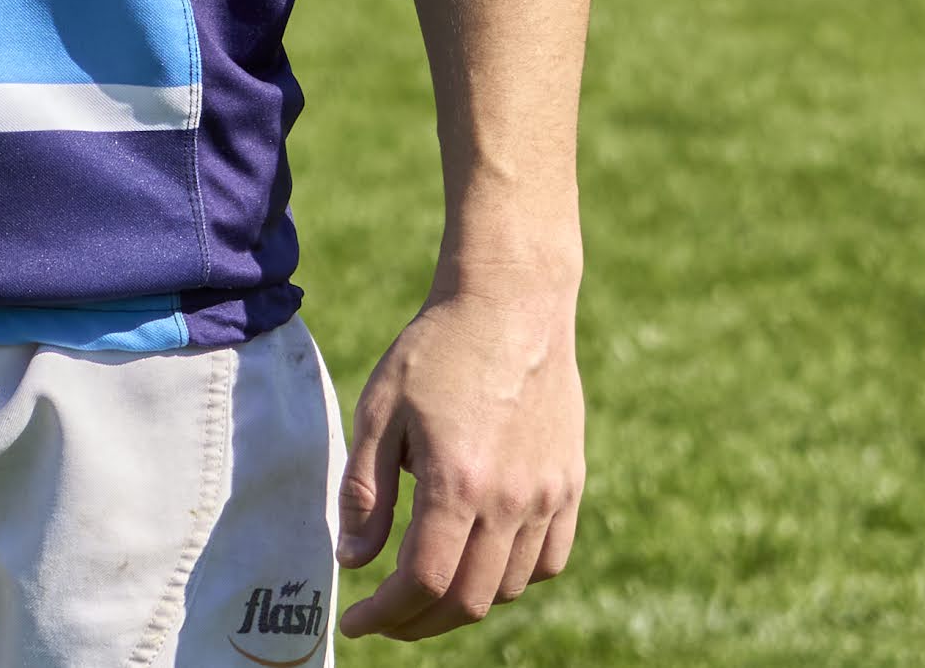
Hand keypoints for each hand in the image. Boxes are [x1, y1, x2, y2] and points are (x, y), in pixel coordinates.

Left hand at [334, 283, 581, 636]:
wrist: (511, 304)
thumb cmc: (436, 350)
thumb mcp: (379, 411)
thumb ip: (365, 491)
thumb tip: (356, 560)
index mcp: (457, 483)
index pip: (423, 582)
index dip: (385, 614)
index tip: (355, 621)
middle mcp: (510, 499)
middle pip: (468, 599)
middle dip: (418, 621)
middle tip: (385, 616)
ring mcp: (547, 495)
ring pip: (508, 587)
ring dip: (463, 600)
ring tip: (426, 586)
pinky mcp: (569, 484)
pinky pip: (548, 560)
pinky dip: (512, 578)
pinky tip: (480, 562)